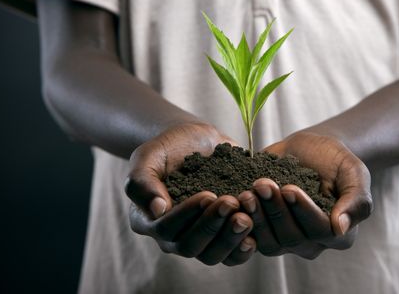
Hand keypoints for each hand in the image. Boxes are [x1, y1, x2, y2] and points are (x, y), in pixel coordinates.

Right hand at [125, 122, 255, 265]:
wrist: (197, 142)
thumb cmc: (168, 148)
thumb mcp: (148, 156)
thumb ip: (143, 182)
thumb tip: (157, 211)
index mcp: (148, 220)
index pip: (165, 229)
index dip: (187, 215)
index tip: (208, 194)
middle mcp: (172, 237)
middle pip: (190, 248)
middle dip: (212, 226)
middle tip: (231, 203)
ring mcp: (199, 238)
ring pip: (212, 256)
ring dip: (230, 239)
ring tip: (245, 218)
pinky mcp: (222, 236)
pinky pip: (232, 255)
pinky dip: (243, 249)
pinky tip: (254, 234)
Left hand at [238, 131, 371, 258]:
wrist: (308, 150)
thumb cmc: (335, 160)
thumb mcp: (353, 171)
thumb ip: (356, 199)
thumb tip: (341, 227)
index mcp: (338, 233)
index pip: (320, 230)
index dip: (303, 211)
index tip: (289, 188)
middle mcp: (312, 243)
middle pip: (292, 238)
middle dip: (276, 210)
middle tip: (262, 185)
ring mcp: (285, 239)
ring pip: (269, 242)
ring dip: (257, 217)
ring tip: (247, 192)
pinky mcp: (264, 231)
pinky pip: (249, 237)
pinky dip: (242, 220)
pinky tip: (234, 200)